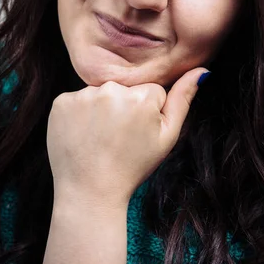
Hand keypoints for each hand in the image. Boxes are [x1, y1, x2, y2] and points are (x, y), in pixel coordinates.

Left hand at [46, 67, 207, 207]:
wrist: (90, 193)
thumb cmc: (133, 166)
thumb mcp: (168, 137)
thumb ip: (183, 99)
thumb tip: (202, 70)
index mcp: (141, 95)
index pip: (150, 91)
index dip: (147, 112)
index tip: (137, 134)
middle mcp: (111, 88)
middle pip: (125, 88)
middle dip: (124, 107)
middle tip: (119, 138)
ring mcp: (82, 95)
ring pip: (101, 93)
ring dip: (101, 110)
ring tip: (100, 138)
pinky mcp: (61, 102)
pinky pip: (76, 100)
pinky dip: (79, 114)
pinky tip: (82, 135)